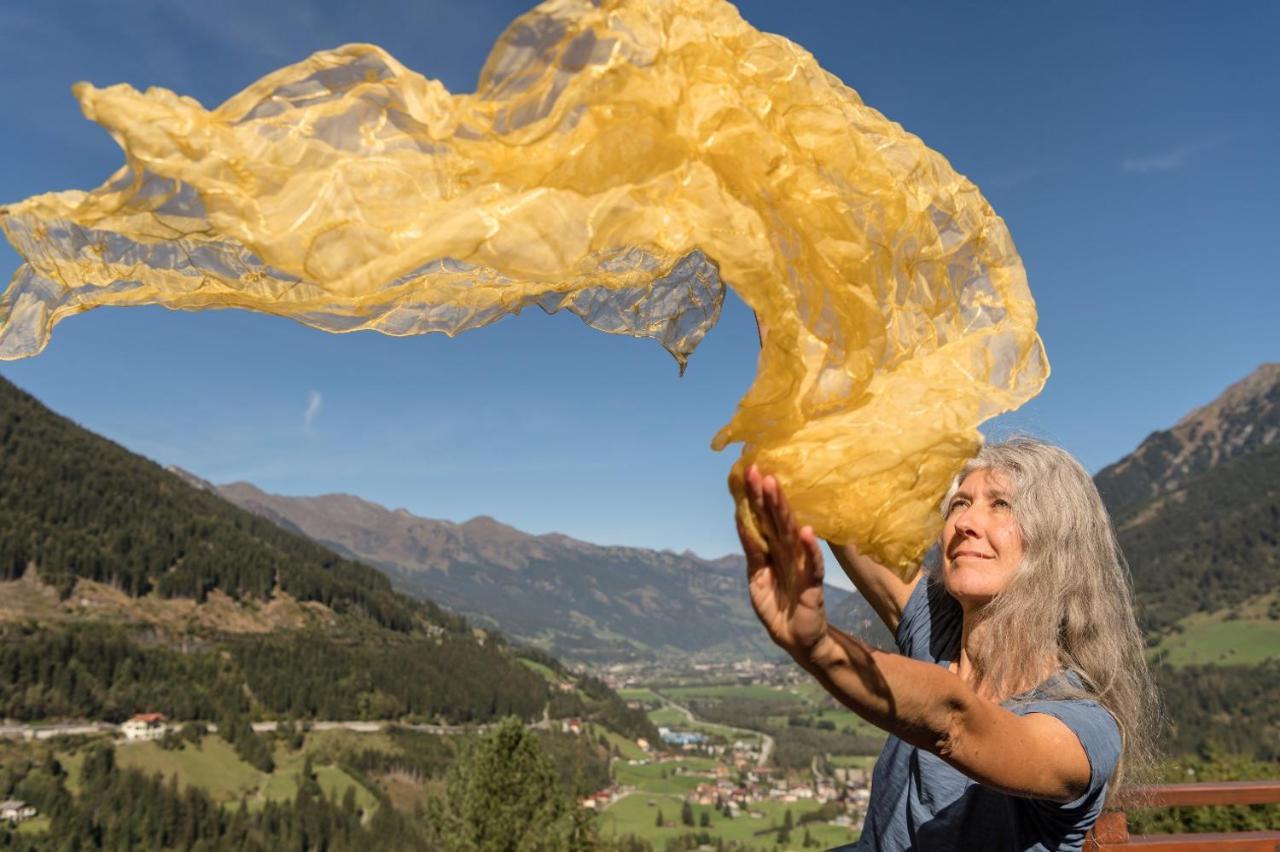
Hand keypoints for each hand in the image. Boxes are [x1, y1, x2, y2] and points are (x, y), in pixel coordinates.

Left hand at [736, 463, 829, 661]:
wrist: (796, 640)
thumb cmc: (777, 606)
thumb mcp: (757, 577)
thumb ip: (752, 550)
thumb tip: (740, 519)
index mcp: (773, 549)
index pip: (763, 518)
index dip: (755, 497)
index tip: (748, 471)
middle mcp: (788, 552)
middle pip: (776, 519)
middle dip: (767, 495)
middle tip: (758, 470)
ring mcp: (801, 565)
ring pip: (790, 534)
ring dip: (783, 510)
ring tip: (775, 487)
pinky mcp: (813, 585)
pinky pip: (812, 565)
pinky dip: (808, 549)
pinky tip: (805, 532)